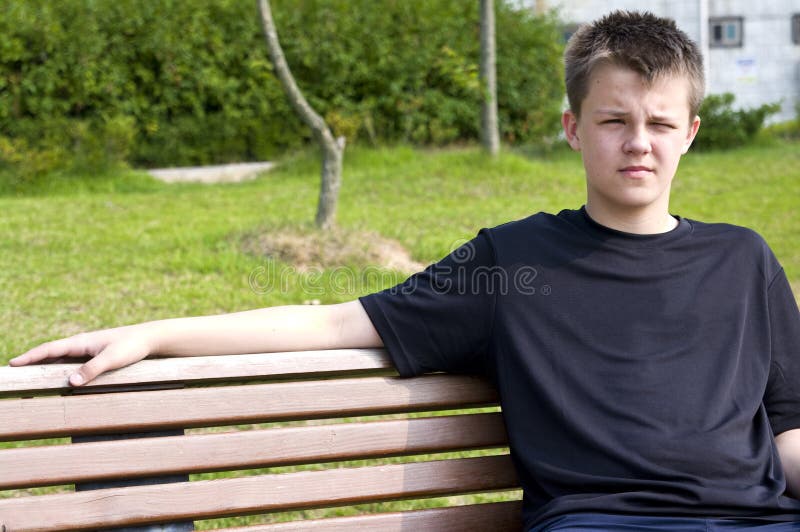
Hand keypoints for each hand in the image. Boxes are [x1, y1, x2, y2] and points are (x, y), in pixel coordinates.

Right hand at [8, 325, 152, 385]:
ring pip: (60, 358)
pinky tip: (58, 378)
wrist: (150, 338)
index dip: (30, 357)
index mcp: (81, 341)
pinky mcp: (95, 356)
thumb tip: (70, 383)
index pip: (49, 349)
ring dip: (45, 366)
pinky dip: (60, 369)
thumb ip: (92, 369)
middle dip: (32, 362)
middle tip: (14, 372)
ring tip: (29, 377)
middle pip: (50, 353)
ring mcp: (88, 350)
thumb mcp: (112, 358)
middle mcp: (81, 344)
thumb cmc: (132, 346)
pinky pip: (72, 362)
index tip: (12, 364)